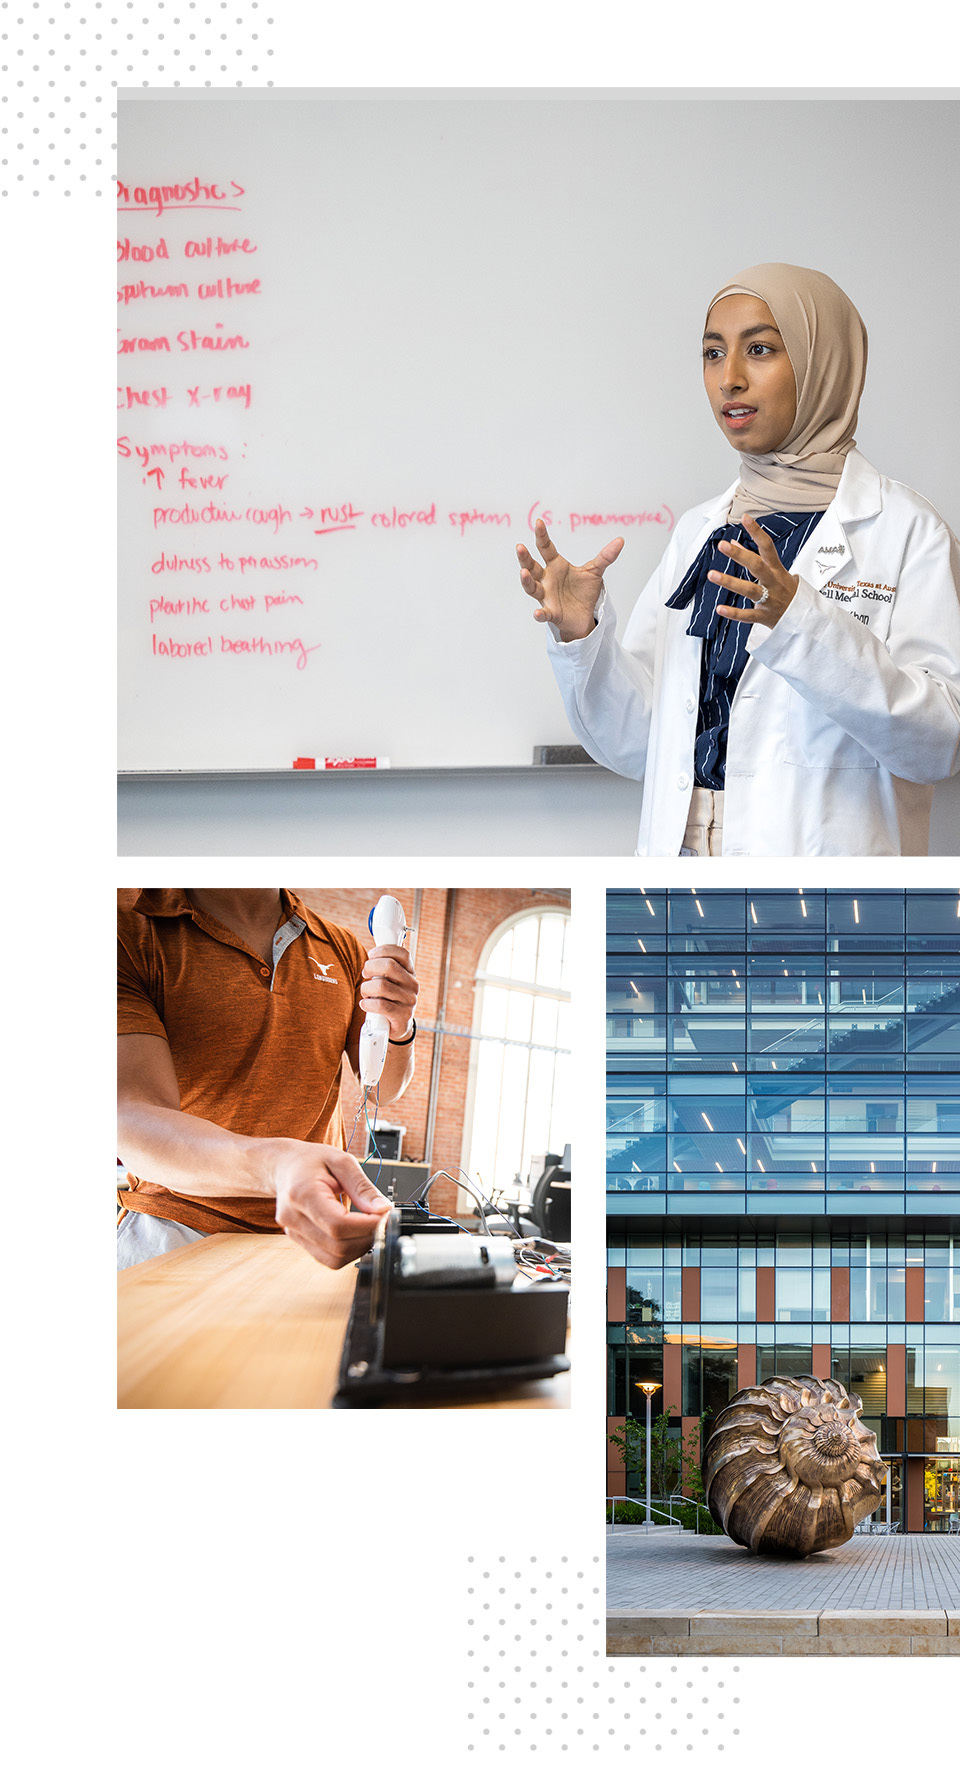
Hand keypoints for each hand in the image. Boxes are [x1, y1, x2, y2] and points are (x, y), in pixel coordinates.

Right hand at [270, 1140, 389, 1268]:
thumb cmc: (311, 1161)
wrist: (285, 1166)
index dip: (366, 1226)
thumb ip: (362, 1187)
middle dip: (367, 1237)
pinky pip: (328, 1258)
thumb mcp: (341, 1161)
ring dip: (359, 1248)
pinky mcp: (298, 1240)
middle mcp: (293, 1217)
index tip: (385, 1216)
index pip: (337, 1225)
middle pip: (337, 1246)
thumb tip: (383, 1209)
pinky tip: (355, 1233)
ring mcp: (293, 1232)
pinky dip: (347, 1250)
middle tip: (382, 1221)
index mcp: (301, 1194)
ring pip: (334, 1258)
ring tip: (368, 1226)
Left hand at [360, 943, 418, 1041]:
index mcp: (410, 973)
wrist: (397, 1026)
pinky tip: (365, 1004)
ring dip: (366, 989)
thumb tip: (372, 954)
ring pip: (381, 986)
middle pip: (389, 966)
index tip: (371, 956)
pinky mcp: (402, 1016)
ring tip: (365, 994)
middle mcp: (413, 985)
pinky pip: (380, 1005)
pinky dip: (367, 1004)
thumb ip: (385, 967)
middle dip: (370, 967)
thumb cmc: (389, 999)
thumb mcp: (391, 981)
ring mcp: (409, 1001)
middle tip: (365, 974)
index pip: (402, 953)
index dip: (383, 950)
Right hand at [517, 518, 623, 642]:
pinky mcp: (552, 613)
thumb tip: (621, 540)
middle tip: (520, 547)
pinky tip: (538, 613)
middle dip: (525, 558)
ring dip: (526, 581)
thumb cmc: (583, 592)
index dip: (541, 535)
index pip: (545, 548)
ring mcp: (547, 596)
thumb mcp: (595, 571)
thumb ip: (605, 556)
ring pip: (532, 588)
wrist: (584, 615)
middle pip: (532, 566)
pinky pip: (544, 613)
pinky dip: (540, 614)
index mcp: (556, 566)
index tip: (539, 522)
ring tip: (524, 573)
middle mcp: (547, 579)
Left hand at [709, 514, 798, 628]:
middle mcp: (773, 582)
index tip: (745, 518)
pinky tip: (720, 608)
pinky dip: (734, 613)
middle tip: (722, 545)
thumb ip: (754, 557)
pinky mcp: (765, 616)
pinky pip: (748, 615)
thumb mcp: (776, 571)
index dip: (757, 532)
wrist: (805, 617)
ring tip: (712, 574)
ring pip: (749, 590)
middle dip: (739, 555)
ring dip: (730, 582)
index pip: (767, 546)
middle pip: (757, 566)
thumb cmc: (788, 591)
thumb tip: (734, 543)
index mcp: (776, 569)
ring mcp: (769, 599)